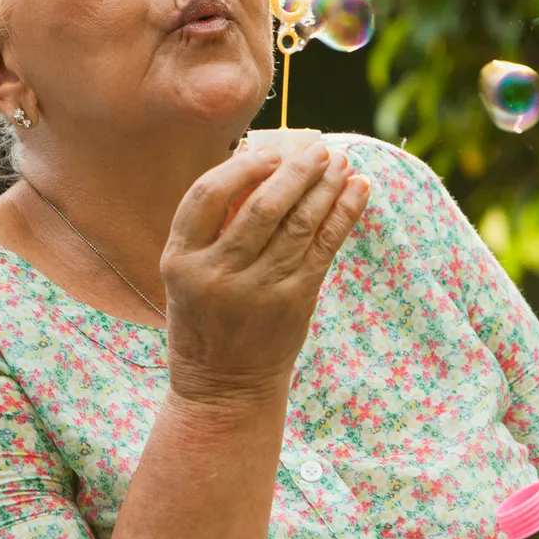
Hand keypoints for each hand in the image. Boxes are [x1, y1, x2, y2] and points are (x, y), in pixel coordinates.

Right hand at [162, 141, 371, 407]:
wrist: (225, 389)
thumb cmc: (204, 320)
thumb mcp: (184, 277)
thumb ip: (211, 230)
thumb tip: (258, 164)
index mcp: (180, 261)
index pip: (205, 196)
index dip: (239, 168)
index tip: (268, 152)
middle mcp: (218, 274)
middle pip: (262, 207)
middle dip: (296, 171)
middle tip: (320, 149)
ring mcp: (259, 290)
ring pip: (300, 224)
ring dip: (326, 186)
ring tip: (343, 162)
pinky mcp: (295, 300)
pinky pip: (324, 246)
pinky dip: (344, 214)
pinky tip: (358, 190)